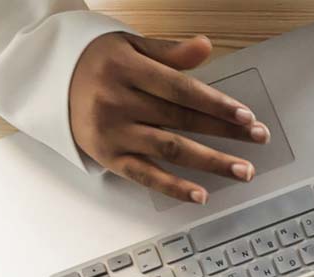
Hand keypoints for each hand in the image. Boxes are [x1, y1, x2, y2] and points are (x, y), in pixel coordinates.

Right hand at [67, 33, 269, 202]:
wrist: (53, 81)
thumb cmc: (102, 64)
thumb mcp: (132, 48)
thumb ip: (171, 52)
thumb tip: (205, 46)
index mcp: (126, 70)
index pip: (181, 91)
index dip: (216, 104)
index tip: (246, 116)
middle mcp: (118, 102)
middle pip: (182, 120)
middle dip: (225, 132)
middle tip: (259, 140)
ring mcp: (113, 132)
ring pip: (170, 149)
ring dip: (211, 162)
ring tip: (244, 170)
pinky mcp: (109, 156)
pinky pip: (145, 175)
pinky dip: (174, 187)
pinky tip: (200, 194)